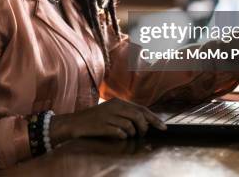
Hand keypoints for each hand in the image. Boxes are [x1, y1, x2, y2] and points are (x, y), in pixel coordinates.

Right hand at [49, 98, 166, 144]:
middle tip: (144, 135)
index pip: (142, 109)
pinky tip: (117, 136)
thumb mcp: (111, 111)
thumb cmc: (95, 119)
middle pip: (139, 116)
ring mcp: (108, 116)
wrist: (74, 123)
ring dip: (132, 134)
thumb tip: (146, 121)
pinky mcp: (103, 125)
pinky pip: (120, 133)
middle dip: (145, 128)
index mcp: (118, 101)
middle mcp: (115, 106)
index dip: (154, 118)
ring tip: (128, 136)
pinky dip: (122, 136)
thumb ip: (126, 113)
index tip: (163, 127)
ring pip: (130, 126)